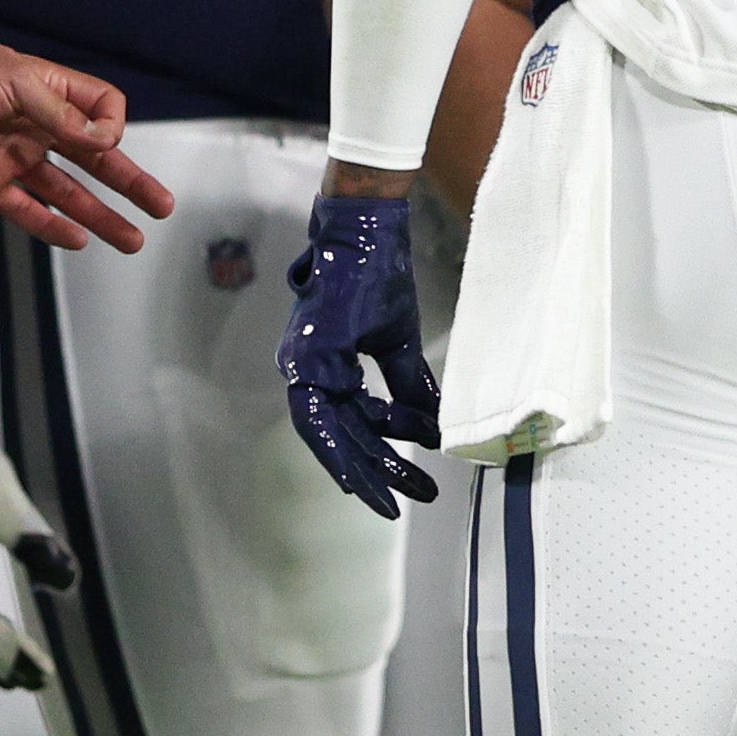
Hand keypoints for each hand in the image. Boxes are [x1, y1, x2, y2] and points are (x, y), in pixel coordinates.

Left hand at [0, 37, 172, 251]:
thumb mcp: (14, 81)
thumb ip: (60, 111)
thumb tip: (104, 141)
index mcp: (49, 92)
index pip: (103, 108)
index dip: (111, 126)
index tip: (102, 139)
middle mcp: (39, 127)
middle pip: (96, 159)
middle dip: (131, 183)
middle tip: (162, 207)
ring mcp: (16, 158)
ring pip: (70, 193)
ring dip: (101, 215)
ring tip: (133, 240)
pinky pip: (29, 210)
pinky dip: (54, 226)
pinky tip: (80, 240)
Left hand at [279, 191, 438, 513]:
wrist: (367, 231)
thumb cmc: (378, 277)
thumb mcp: (398, 342)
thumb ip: (409, 386)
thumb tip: (433, 428)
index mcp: (329, 366)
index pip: (355, 424)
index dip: (385, 455)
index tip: (420, 481)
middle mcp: (309, 369)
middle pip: (342, 436)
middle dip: (377, 473)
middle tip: (407, 504)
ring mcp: (304, 362)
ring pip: (327, 432)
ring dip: (358, 466)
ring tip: (388, 499)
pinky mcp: (307, 354)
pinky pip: (315, 413)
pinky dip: (334, 445)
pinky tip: (355, 474)